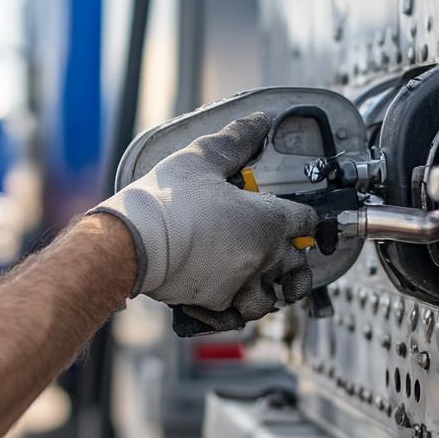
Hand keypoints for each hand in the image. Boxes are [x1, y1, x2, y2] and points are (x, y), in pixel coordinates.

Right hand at [89, 112, 317, 330]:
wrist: (132, 241)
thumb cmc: (167, 199)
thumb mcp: (203, 157)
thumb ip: (236, 139)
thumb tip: (259, 121)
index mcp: (268, 221)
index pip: (305, 221)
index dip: (304, 216)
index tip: (296, 217)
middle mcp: (262, 257)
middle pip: (298, 269)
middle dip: (293, 264)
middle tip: (282, 257)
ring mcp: (240, 285)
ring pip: (270, 299)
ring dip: (266, 291)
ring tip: (255, 281)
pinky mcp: (215, 304)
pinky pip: (237, 316)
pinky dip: (234, 311)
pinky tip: (227, 300)